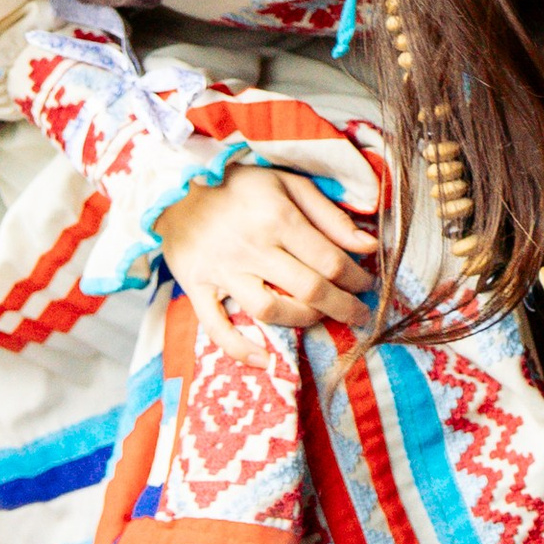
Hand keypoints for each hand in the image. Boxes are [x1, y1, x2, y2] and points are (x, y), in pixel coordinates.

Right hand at [160, 158, 381, 365]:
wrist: (174, 186)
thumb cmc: (239, 183)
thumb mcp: (289, 184)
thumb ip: (330, 216)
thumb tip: (369, 246)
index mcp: (278, 217)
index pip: (329, 260)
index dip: (356, 278)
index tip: (367, 285)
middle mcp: (252, 247)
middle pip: (308, 289)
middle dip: (343, 307)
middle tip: (360, 314)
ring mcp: (223, 271)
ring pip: (269, 310)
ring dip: (303, 321)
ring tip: (319, 316)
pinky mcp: (197, 287)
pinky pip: (217, 327)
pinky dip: (241, 349)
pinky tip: (266, 359)